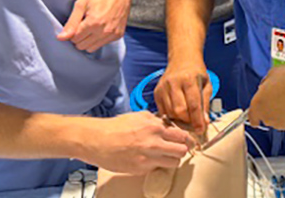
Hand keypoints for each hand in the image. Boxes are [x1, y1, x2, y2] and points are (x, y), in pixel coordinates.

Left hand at [58, 0, 131, 51]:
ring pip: (92, 48)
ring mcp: (113, 34)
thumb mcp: (81, 4)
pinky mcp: (119, 35)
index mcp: (93, 22)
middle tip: (82, 25)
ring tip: (91, 27)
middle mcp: (104, 31)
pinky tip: (101, 27)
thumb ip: (71, 23)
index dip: (72, 32)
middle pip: (82, 46)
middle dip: (79, 38)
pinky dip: (99, 39)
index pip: (75, 39)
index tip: (76, 24)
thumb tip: (61, 37)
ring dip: (88, 40)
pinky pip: (103, 44)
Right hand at [80, 111, 194, 174]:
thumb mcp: (140, 116)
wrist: (97, 140)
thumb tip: (170, 126)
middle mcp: (154, 143)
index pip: (182, 136)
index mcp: (155, 127)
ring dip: (171, 160)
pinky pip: (157, 168)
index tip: (187, 141)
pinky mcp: (140, 169)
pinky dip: (156, 165)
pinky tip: (148, 159)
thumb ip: (157, 121)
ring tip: (163, 156)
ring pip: (174, 163)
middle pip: (182, 151)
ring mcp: (147, 158)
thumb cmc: (117, 127)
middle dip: (181, 150)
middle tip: (177, 149)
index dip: (186, 139)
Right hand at [154, 60, 211, 134]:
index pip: (193, 105)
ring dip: (179, 120)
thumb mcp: (206, 85)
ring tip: (187, 118)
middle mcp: (174, 83)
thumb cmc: (196, 72)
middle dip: (188, 121)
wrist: (182, 58)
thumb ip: (205, 104)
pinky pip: (163, 110)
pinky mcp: (157, 91)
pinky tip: (177, 113)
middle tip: (194, 123)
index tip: (201, 130)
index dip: (197, 120)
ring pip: (170, 112)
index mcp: (189, 79)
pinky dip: (171, 116)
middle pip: (180, 111)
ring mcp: (163, 87)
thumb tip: (204, 122)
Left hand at [248, 65, 284, 131]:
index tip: (257, 117)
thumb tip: (266, 87)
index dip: (255, 116)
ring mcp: (280, 123)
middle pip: (266, 118)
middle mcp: (267, 116)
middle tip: (280, 98)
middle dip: (271, 110)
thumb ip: (265, 84)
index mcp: (258, 104)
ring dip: (282, 114)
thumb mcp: (273, 74)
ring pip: (278, 121)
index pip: (251, 117)